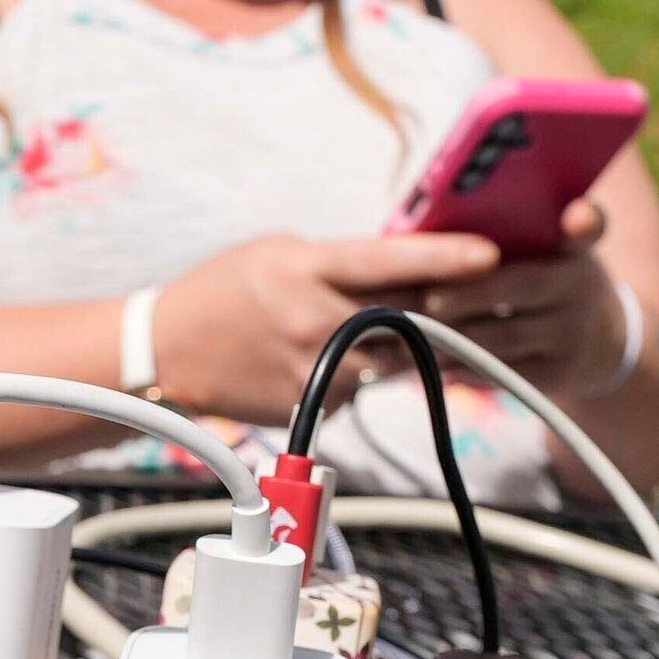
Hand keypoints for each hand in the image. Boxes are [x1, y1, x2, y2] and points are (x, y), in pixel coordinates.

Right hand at [148, 228, 500, 427]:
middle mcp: (314, 319)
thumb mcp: (280, 253)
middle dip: (439, 313)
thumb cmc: (225, 291)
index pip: (387, 261)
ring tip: (356, 331)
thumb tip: (405, 265)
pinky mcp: (312, 405)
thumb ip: (339, 261)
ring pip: (392, 361)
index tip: (490, 255)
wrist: (168, 350)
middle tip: (461, 304)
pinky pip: (362, 390)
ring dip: (397, 348)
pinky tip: (323, 362)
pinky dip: (360, 376)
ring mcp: (314, 369)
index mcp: (305, 268)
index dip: (443, 258)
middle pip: (405, 318)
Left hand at [413, 198, 632, 397]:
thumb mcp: (551, 249)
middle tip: (428, 298)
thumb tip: (430, 229)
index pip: (588, 226)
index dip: (584, 220)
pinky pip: (501, 374)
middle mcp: (579, 288)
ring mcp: (570, 335)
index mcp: (573, 247)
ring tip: (407, 333)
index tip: (575, 218)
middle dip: (469, 293)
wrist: (601, 343)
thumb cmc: (551, 282)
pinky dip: (461, 369)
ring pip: (503, 337)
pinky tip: (426, 364)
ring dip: (451, 336)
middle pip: (522, 286)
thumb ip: (513, 234)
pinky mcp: (556, 375)